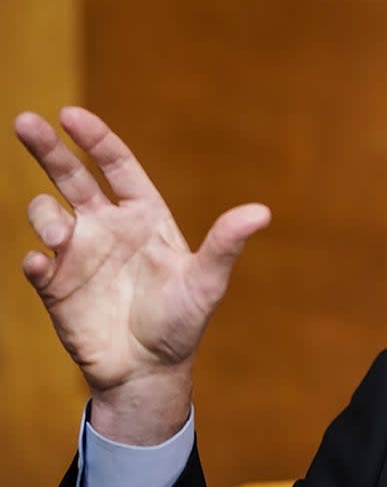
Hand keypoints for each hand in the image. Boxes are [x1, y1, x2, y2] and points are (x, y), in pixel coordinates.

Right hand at [15, 107, 269, 443]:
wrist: (150, 370)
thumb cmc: (182, 322)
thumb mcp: (207, 282)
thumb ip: (225, 245)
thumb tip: (261, 212)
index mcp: (144, 215)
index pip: (116, 165)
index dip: (95, 138)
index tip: (71, 115)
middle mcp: (107, 226)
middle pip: (71, 176)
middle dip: (47, 148)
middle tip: (25, 122)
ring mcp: (78, 253)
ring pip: (47, 213)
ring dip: (47, 215)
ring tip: (62, 236)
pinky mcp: (55, 285)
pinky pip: (35, 261)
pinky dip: (35, 258)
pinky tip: (45, 264)